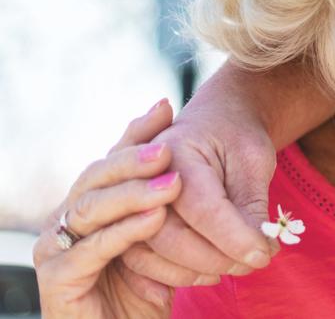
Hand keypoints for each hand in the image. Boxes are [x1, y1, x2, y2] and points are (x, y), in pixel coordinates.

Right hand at [33, 99, 199, 317]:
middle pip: (97, 175)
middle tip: (168, 147)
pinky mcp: (58, 279)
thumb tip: (210, 166)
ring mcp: (58, 247)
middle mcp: (71, 217)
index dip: (137, 131)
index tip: (167, 107)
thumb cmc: (145, 293)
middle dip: (133, 158)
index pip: (114, 157)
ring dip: (131, 192)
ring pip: (90, 207)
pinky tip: (154, 219)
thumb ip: (181, 208)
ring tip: (171, 182)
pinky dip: (123, 232)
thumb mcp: (169, 243)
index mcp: (97, 201)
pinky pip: (90, 249)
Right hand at [120, 75, 278, 294]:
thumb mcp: (253, 160)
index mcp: (174, 151)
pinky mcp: (128, 219)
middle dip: (214, 258)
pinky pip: (140, 258)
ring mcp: (129, 199)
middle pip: (168, 234)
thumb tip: (260, 252)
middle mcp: (142, 176)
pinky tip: (206, 276)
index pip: (203, 208)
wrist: (217, 116)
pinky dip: (172, 274)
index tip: (264, 255)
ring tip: (237, 268)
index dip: (235, 238)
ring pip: (151, 252)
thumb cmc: (237, 135)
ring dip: (195, 270)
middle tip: (253, 264)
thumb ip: (251, 206)